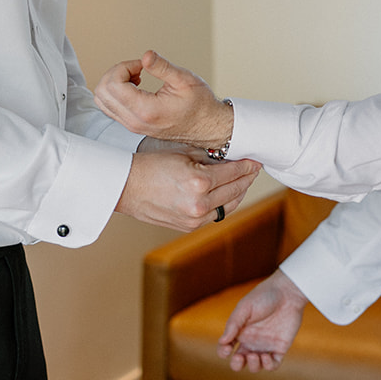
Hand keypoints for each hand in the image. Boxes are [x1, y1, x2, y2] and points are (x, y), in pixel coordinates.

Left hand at [96, 49, 231, 142]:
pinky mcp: (133, 125)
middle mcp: (135, 121)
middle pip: (102, 92)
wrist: (208, 126)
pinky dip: (116, 93)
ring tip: (135, 77)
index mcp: (146, 110)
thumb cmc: (200, 105)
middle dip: (116, 73)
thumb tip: (146, 55)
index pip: (114, 84)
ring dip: (114, 83)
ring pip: (102, 101)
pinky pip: (111, 108)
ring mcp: (132, 125)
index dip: (124, 67)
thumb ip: (162, 67)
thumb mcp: (184, 80)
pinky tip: (135, 86)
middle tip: (136, 68)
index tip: (141, 65)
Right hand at [114, 148, 259, 230]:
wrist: (126, 186)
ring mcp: (194, 218)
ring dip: (238, 193)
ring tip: (242, 181)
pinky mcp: (188, 226)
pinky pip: (214, 215)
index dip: (247, 166)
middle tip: (253, 169)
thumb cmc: (150, 166)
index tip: (254, 161)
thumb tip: (229, 159)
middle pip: (235, 190)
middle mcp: (199, 204)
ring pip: (228, 206)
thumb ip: (209, 158)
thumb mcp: (183, 153)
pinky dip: (223, 204)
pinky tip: (226, 194)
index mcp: (199, 182)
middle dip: (246, 178)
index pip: (234, 172)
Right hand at [218, 270, 305, 371]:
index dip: (223, 352)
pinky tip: (266, 357)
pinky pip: (273, 365)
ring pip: (255, 366)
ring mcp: (265, 346)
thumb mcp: (245, 308)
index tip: (228, 347)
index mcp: (239, 331)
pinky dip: (268, 366)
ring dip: (252, 366)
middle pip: (239, 362)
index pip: (226, 348)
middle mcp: (251, 341)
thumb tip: (222, 341)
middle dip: (236, 365)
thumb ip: (233, 324)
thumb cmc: (264, 297)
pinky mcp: (280, 348)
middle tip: (239, 358)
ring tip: (254, 355)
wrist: (287, 293)